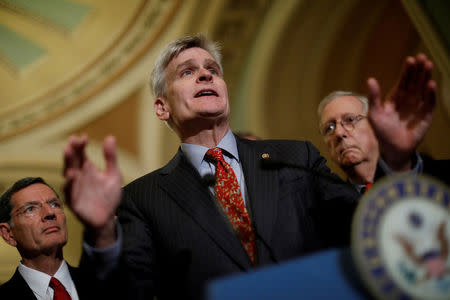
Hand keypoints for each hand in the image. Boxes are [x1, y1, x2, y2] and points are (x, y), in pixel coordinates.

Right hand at [63, 135, 121, 247]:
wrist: (107, 218)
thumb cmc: (109, 196)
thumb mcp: (114, 174)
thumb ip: (111, 157)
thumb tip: (110, 137)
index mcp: (88, 169)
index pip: (81, 154)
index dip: (81, 145)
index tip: (83, 137)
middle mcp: (79, 176)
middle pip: (73, 161)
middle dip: (72, 151)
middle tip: (71, 141)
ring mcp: (75, 188)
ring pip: (68, 174)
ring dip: (68, 164)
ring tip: (68, 153)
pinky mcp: (73, 201)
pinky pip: (69, 192)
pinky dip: (69, 184)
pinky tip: (71, 176)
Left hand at [367, 53, 435, 170]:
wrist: (392, 149)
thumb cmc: (381, 131)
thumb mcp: (375, 113)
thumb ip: (374, 97)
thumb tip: (370, 79)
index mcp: (396, 97)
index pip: (404, 80)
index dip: (407, 70)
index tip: (410, 59)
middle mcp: (409, 99)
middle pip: (415, 81)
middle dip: (419, 69)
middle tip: (423, 57)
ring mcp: (418, 106)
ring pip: (423, 88)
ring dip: (426, 77)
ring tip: (428, 65)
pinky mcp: (426, 115)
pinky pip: (429, 103)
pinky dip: (430, 94)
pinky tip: (430, 84)